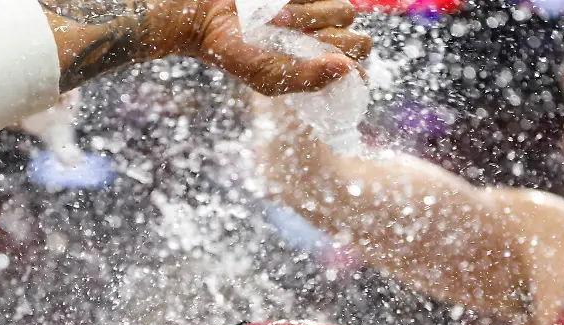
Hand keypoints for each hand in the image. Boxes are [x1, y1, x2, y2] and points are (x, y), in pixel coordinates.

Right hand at [43, 0, 371, 93]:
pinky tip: (279, 4)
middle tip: (296, 38)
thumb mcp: (267, 76)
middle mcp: (324, 36)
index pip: (360, 68)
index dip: (350, 67)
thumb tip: (347, 69)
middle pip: (360, 39)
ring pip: (346, 9)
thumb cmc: (231, 51)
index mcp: (317, 63)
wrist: (203, 14)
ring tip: (279, 19)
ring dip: (314, 14)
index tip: (324, 63)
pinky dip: (304, 0)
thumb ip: (307, 79)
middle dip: (333, 40)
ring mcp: (319, 8)